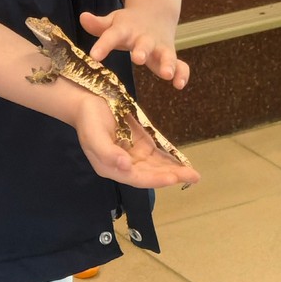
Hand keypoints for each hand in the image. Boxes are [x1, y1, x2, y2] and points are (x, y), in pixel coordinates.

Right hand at [69, 91, 199, 191]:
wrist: (87, 101)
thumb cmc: (89, 119)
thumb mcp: (94, 136)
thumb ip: (108, 153)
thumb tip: (125, 166)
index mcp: (111, 167)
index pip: (136, 177)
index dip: (155, 179)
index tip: (173, 178)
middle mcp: (123, 165)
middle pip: (150, 174)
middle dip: (171, 176)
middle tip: (193, 176)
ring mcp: (132, 154)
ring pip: (156, 166)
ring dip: (174, 170)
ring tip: (193, 174)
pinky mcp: (139, 143)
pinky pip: (156, 154)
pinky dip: (169, 158)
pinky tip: (182, 162)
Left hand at [79, 7, 189, 89]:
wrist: (154, 14)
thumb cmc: (126, 24)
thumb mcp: (112, 22)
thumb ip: (97, 24)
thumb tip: (82, 17)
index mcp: (126, 30)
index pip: (112, 35)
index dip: (103, 45)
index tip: (94, 56)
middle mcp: (144, 38)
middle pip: (144, 44)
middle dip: (142, 51)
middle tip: (138, 58)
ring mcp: (159, 47)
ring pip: (166, 55)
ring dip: (167, 63)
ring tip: (166, 74)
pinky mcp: (171, 56)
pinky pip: (181, 65)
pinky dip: (182, 74)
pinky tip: (179, 85)